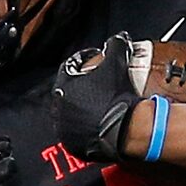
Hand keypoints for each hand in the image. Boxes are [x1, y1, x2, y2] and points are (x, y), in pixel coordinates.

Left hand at [50, 34, 144, 161]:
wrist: (126, 129)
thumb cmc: (117, 96)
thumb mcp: (117, 64)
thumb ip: (116, 46)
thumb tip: (119, 38)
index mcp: (63, 87)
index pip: (69, 68)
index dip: (82, 61)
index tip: (92, 60)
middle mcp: (59, 109)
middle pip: (68, 92)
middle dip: (79, 86)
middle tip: (95, 84)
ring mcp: (65, 130)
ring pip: (70, 114)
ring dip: (80, 108)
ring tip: (96, 104)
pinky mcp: (74, 147)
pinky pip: (77, 134)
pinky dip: (84, 128)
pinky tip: (96, 123)